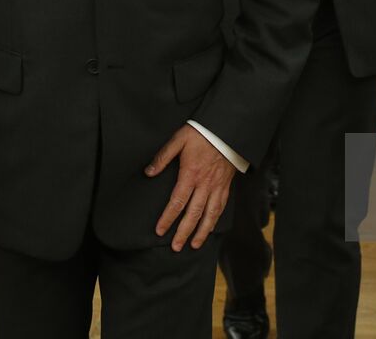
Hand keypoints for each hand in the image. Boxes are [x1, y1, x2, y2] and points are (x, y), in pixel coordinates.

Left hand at [146, 125, 235, 251]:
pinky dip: (215, 220)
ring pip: (210, 214)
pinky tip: (210, 228)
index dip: (168, 218)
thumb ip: (163, 156)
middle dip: (184, 232)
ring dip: (201, 232)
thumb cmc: (202, 133)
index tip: (160, 231)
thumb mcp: (179, 139)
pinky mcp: (226, 185)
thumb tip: (149, 172)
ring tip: (194, 245)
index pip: (177, 202)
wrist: (227, 129)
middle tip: (176, 247)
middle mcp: (204, 184)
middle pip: (193, 214)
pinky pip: (221, 207)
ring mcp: (217, 186)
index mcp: (190, 174)